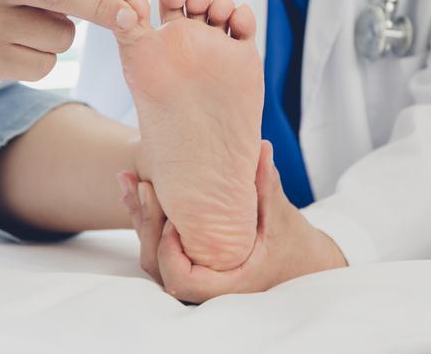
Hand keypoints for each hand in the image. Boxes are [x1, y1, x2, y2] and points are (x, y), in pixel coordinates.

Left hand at [118, 141, 347, 303]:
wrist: (301, 264)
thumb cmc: (294, 246)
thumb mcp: (282, 218)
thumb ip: (266, 185)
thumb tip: (261, 147)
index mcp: (226, 284)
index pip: (179, 280)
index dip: (168, 252)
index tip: (174, 221)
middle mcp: (203, 284)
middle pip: (157, 265)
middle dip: (146, 224)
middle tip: (143, 186)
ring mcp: (193, 274)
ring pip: (152, 255)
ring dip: (139, 217)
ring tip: (129, 179)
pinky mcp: (189, 259)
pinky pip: (158, 245)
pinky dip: (147, 218)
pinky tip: (135, 187)